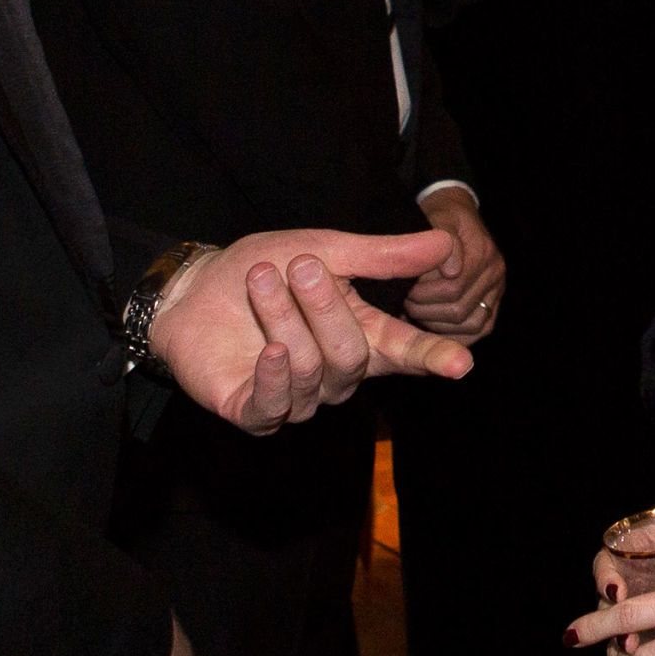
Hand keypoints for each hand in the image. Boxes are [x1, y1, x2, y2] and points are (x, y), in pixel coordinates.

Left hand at [147, 227, 473, 430]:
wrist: (192, 288)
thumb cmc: (262, 270)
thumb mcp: (324, 251)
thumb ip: (383, 256)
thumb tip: (445, 243)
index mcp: (360, 334)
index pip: (406, 352)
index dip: (434, 358)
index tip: (461, 363)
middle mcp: (333, 374)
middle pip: (351, 355)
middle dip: (326, 307)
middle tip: (300, 265)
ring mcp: (295, 397)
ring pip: (309, 371)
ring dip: (285, 320)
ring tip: (261, 280)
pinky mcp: (253, 412)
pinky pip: (274, 407)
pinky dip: (274, 376)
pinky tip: (267, 348)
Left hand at [404, 186, 505, 338]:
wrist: (453, 213)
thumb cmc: (439, 216)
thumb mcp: (437, 216)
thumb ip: (443, 236)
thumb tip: (452, 270)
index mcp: (483, 253)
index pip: (453, 288)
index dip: (423, 294)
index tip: (403, 289)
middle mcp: (495, 274)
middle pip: (459, 310)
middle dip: (426, 310)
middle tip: (405, 302)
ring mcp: (496, 292)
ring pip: (470, 325)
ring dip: (437, 325)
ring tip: (415, 312)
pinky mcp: (492, 306)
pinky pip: (477, 331)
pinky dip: (453, 334)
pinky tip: (431, 326)